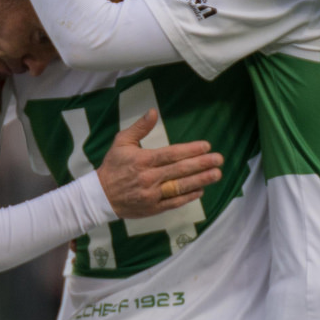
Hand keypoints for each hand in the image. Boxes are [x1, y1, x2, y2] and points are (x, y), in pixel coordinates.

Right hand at [98, 110, 221, 216]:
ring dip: (200, 180)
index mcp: (143, 160)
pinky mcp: (153, 208)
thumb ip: (139, 128)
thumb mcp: (121, 142)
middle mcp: (149, 177)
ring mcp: (152, 194)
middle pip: (180, 170)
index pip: (171, 154)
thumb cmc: (113, 167)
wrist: (100, 196)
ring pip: (180, 186)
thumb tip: (153, 111)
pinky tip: (201, 190)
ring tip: (216, 174)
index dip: (190, 150)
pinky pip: (174, 202)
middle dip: (202, 164)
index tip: (206, 146)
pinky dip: (188, 196)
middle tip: (219, 159)